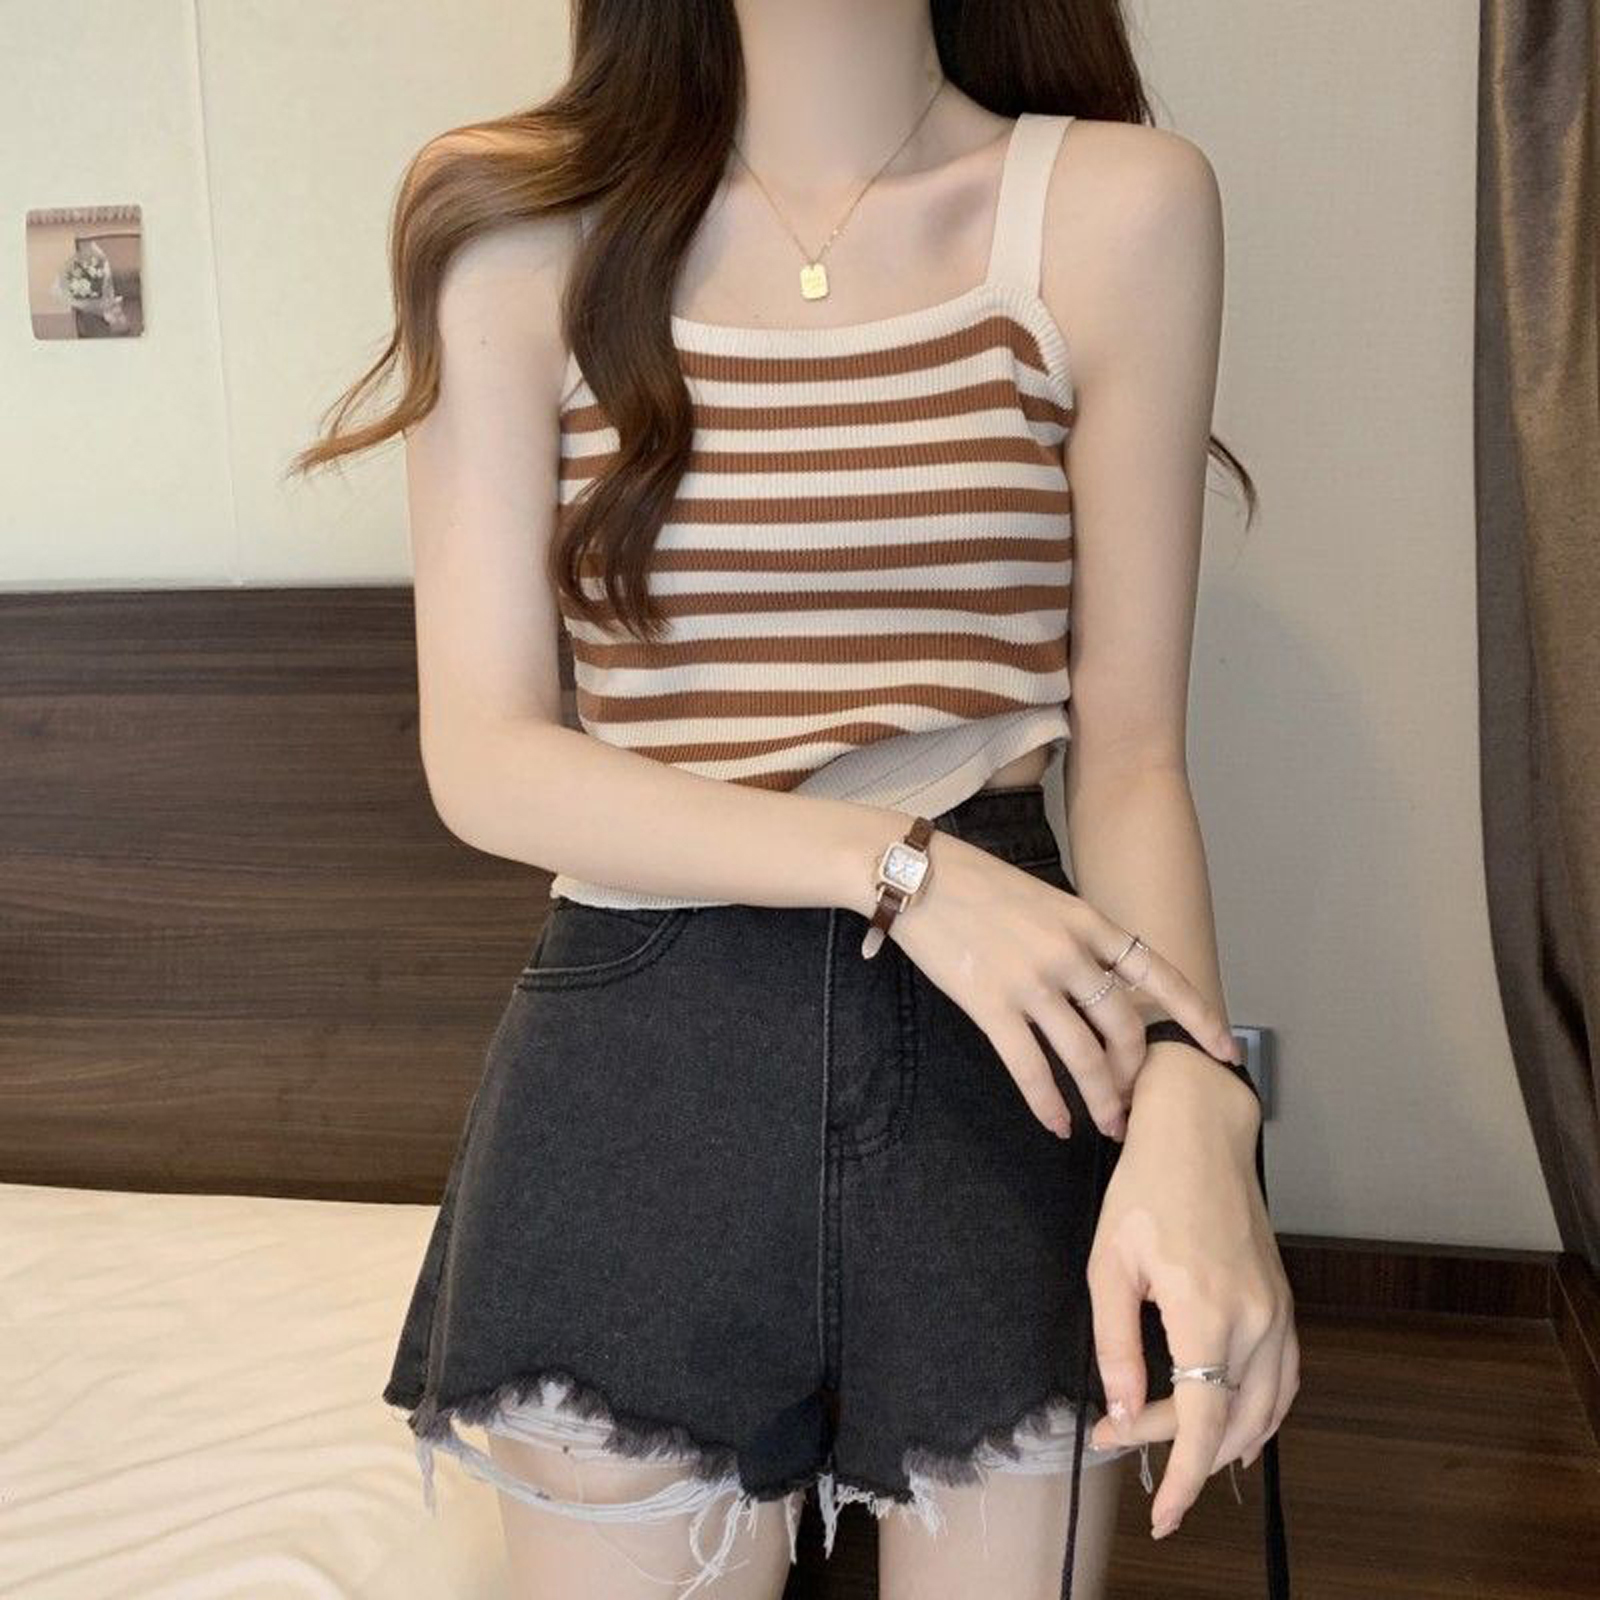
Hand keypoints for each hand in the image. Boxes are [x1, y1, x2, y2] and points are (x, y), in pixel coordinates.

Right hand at [883, 831, 1243, 1140]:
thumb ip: (1077, 939)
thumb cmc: (975, 883)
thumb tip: (1098, 987)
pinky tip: (1057, 1123)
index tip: (1227, 1052)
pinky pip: (1030, 1068)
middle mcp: (1070, 953)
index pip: (1161, 976)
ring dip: (1101, 1100)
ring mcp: (1031, 981)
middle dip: (1136, 1075)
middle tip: (1136, 1104)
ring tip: (1107, 1126)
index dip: (1200, 1017)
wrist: (916, 874)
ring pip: (1084, 1057)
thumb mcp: (1045, 899)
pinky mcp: (991, 1004)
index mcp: (1089, 922)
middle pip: (1125, 1029)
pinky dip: (1048, 1103)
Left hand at [1085, 1046, 1298, 1538]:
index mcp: (1207, 1310)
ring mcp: (1278, 1311)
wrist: (1200, 1132)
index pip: (1202, 1421)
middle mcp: (1256, 1319)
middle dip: (1174, 1448)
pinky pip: (1284, 1379)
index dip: (1181, 1477)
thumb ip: (1114, 1341)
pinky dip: (1262, 1414)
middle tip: (1114, 1433)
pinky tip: (1235, 1429)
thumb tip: (1119, 1408)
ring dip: (1219, 1440)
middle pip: (1228, 1422)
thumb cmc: (1146, 1187)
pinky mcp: (1285, 1302)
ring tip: (1166, 1444)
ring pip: (1264, 1410)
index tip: (1161, 1515)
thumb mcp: (1109, 1262)